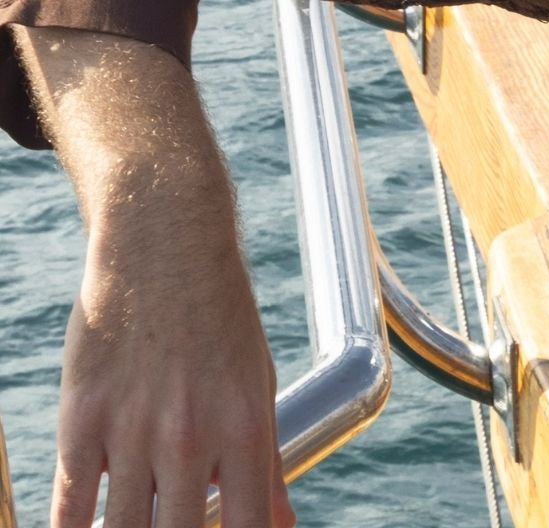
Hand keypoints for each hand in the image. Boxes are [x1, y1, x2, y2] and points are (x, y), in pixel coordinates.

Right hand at [52, 176, 292, 527]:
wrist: (165, 245)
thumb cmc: (219, 319)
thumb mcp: (257, 384)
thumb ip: (265, 461)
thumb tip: (282, 523)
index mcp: (246, 427)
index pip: (249, 526)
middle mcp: (191, 436)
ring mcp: (132, 431)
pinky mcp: (82, 421)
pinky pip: (69, 510)